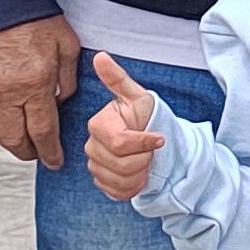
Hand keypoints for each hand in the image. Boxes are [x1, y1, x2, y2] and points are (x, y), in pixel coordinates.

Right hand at [0, 11, 78, 164]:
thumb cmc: (32, 14)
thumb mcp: (66, 45)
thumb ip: (67, 79)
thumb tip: (61, 99)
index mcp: (34, 85)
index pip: (42, 133)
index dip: (50, 152)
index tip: (54, 160)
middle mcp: (6, 91)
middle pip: (13, 141)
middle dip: (28, 152)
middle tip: (37, 152)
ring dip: (7, 136)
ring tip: (20, 131)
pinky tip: (4, 109)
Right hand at [84, 53, 163, 198]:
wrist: (152, 141)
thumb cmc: (146, 117)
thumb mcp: (139, 97)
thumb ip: (118, 79)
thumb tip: (100, 56)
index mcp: (98, 124)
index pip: (120, 142)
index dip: (144, 142)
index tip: (158, 137)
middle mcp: (91, 146)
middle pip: (121, 164)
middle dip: (144, 158)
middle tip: (151, 149)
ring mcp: (95, 166)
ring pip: (121, 180)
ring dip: (141, 172)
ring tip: (146, 160)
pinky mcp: (102, 184)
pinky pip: (119, 193)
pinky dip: (135, 186)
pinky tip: (140, 173)